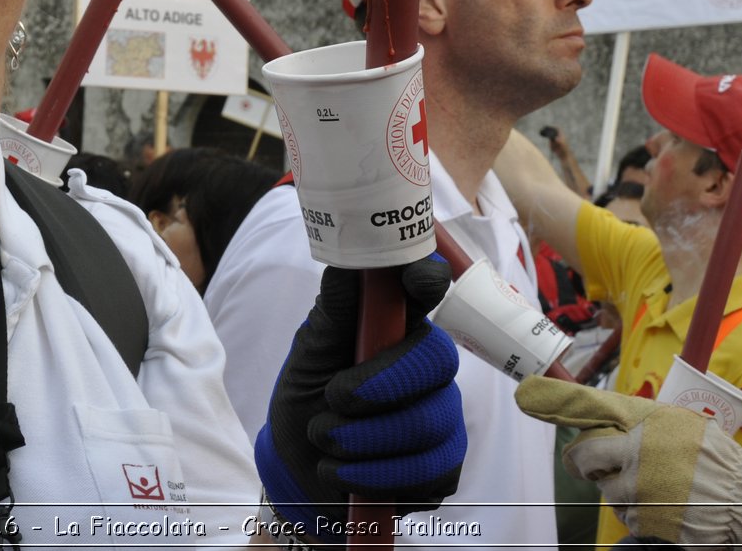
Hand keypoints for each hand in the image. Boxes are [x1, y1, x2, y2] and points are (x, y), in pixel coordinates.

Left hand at [255, 257, 464, 543]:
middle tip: (333, 400)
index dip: (427, 279)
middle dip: (379, 385)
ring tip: (325, 441)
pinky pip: (430, 471)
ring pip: (430, 421)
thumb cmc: (309, 400)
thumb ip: (334, 314)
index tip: (417, 281)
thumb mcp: (310, 356)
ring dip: (364, 438)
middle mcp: (428, 368)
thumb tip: (347, 266)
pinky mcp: (444, 467)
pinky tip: (343, 472)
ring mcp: (443, 417)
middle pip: (435, 361)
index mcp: (397, 327)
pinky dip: (375, 475)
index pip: (427, 290)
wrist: (297, 468)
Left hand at [514, 376, 741, 547]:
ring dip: (621, 488)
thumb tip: (595, 415)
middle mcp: (638, 463)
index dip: (553, 402)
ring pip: (608, 492)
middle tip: (609, 461)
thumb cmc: (710, 454)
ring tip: (656, 482)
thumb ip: (631, 418)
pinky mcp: (650, 524)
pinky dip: (637, 511)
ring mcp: (643, 496)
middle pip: (586, 462)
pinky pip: (626, 517)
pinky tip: (661, 502)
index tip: (524, 394)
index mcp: (643, 432)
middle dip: (590, 462)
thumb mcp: (673, 422)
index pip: (589, 418)